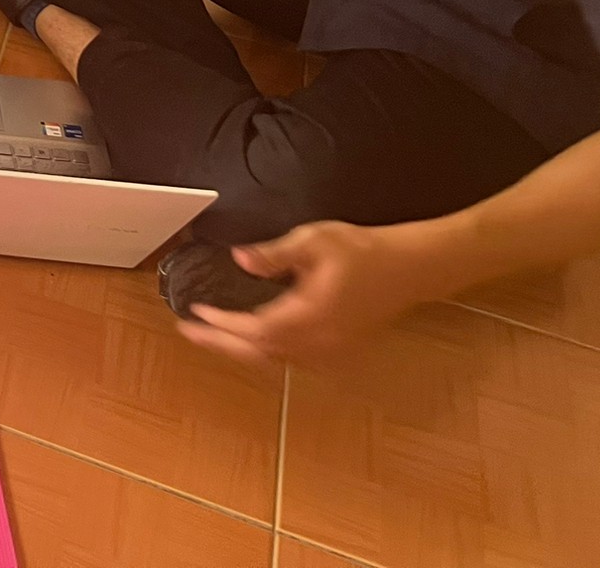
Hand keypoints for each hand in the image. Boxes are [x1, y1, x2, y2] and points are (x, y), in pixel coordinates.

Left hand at [177, 222, 440, 367]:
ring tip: (213, 334)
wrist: (410, 268)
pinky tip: (254, 338)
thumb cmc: (363, 251)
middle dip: (221, 344)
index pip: (255, 330)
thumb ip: (275, 253)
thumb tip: (239, 260)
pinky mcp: (339, 349)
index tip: (195, 313)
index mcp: (309, 317)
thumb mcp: (316, 241)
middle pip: (260, 353)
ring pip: (276, 359)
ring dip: (242, 349)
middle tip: (189, 333)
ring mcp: (331, 350)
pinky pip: (293, 359)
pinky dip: (266, 350)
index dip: (222, 325)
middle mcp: (319, 342)